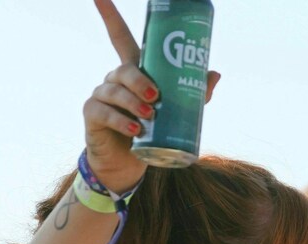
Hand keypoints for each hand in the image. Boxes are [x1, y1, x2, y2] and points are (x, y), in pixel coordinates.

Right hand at [88, 0, 220, 190]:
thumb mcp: (175, 114)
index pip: (119, 36)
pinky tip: (134, 128)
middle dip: (140, 80)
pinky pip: (104, 112)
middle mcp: (114, 79)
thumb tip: (215, 73)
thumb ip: (193, 95)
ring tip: (150, 117)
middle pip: (124, 69)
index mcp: (132, 72)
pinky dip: (121, 120)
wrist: (128, 164)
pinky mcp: (92, 115)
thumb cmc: (150, 134)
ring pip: (115, 90)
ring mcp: (101, 95)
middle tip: (156, 97)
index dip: (109, 15)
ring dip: (133, 102)